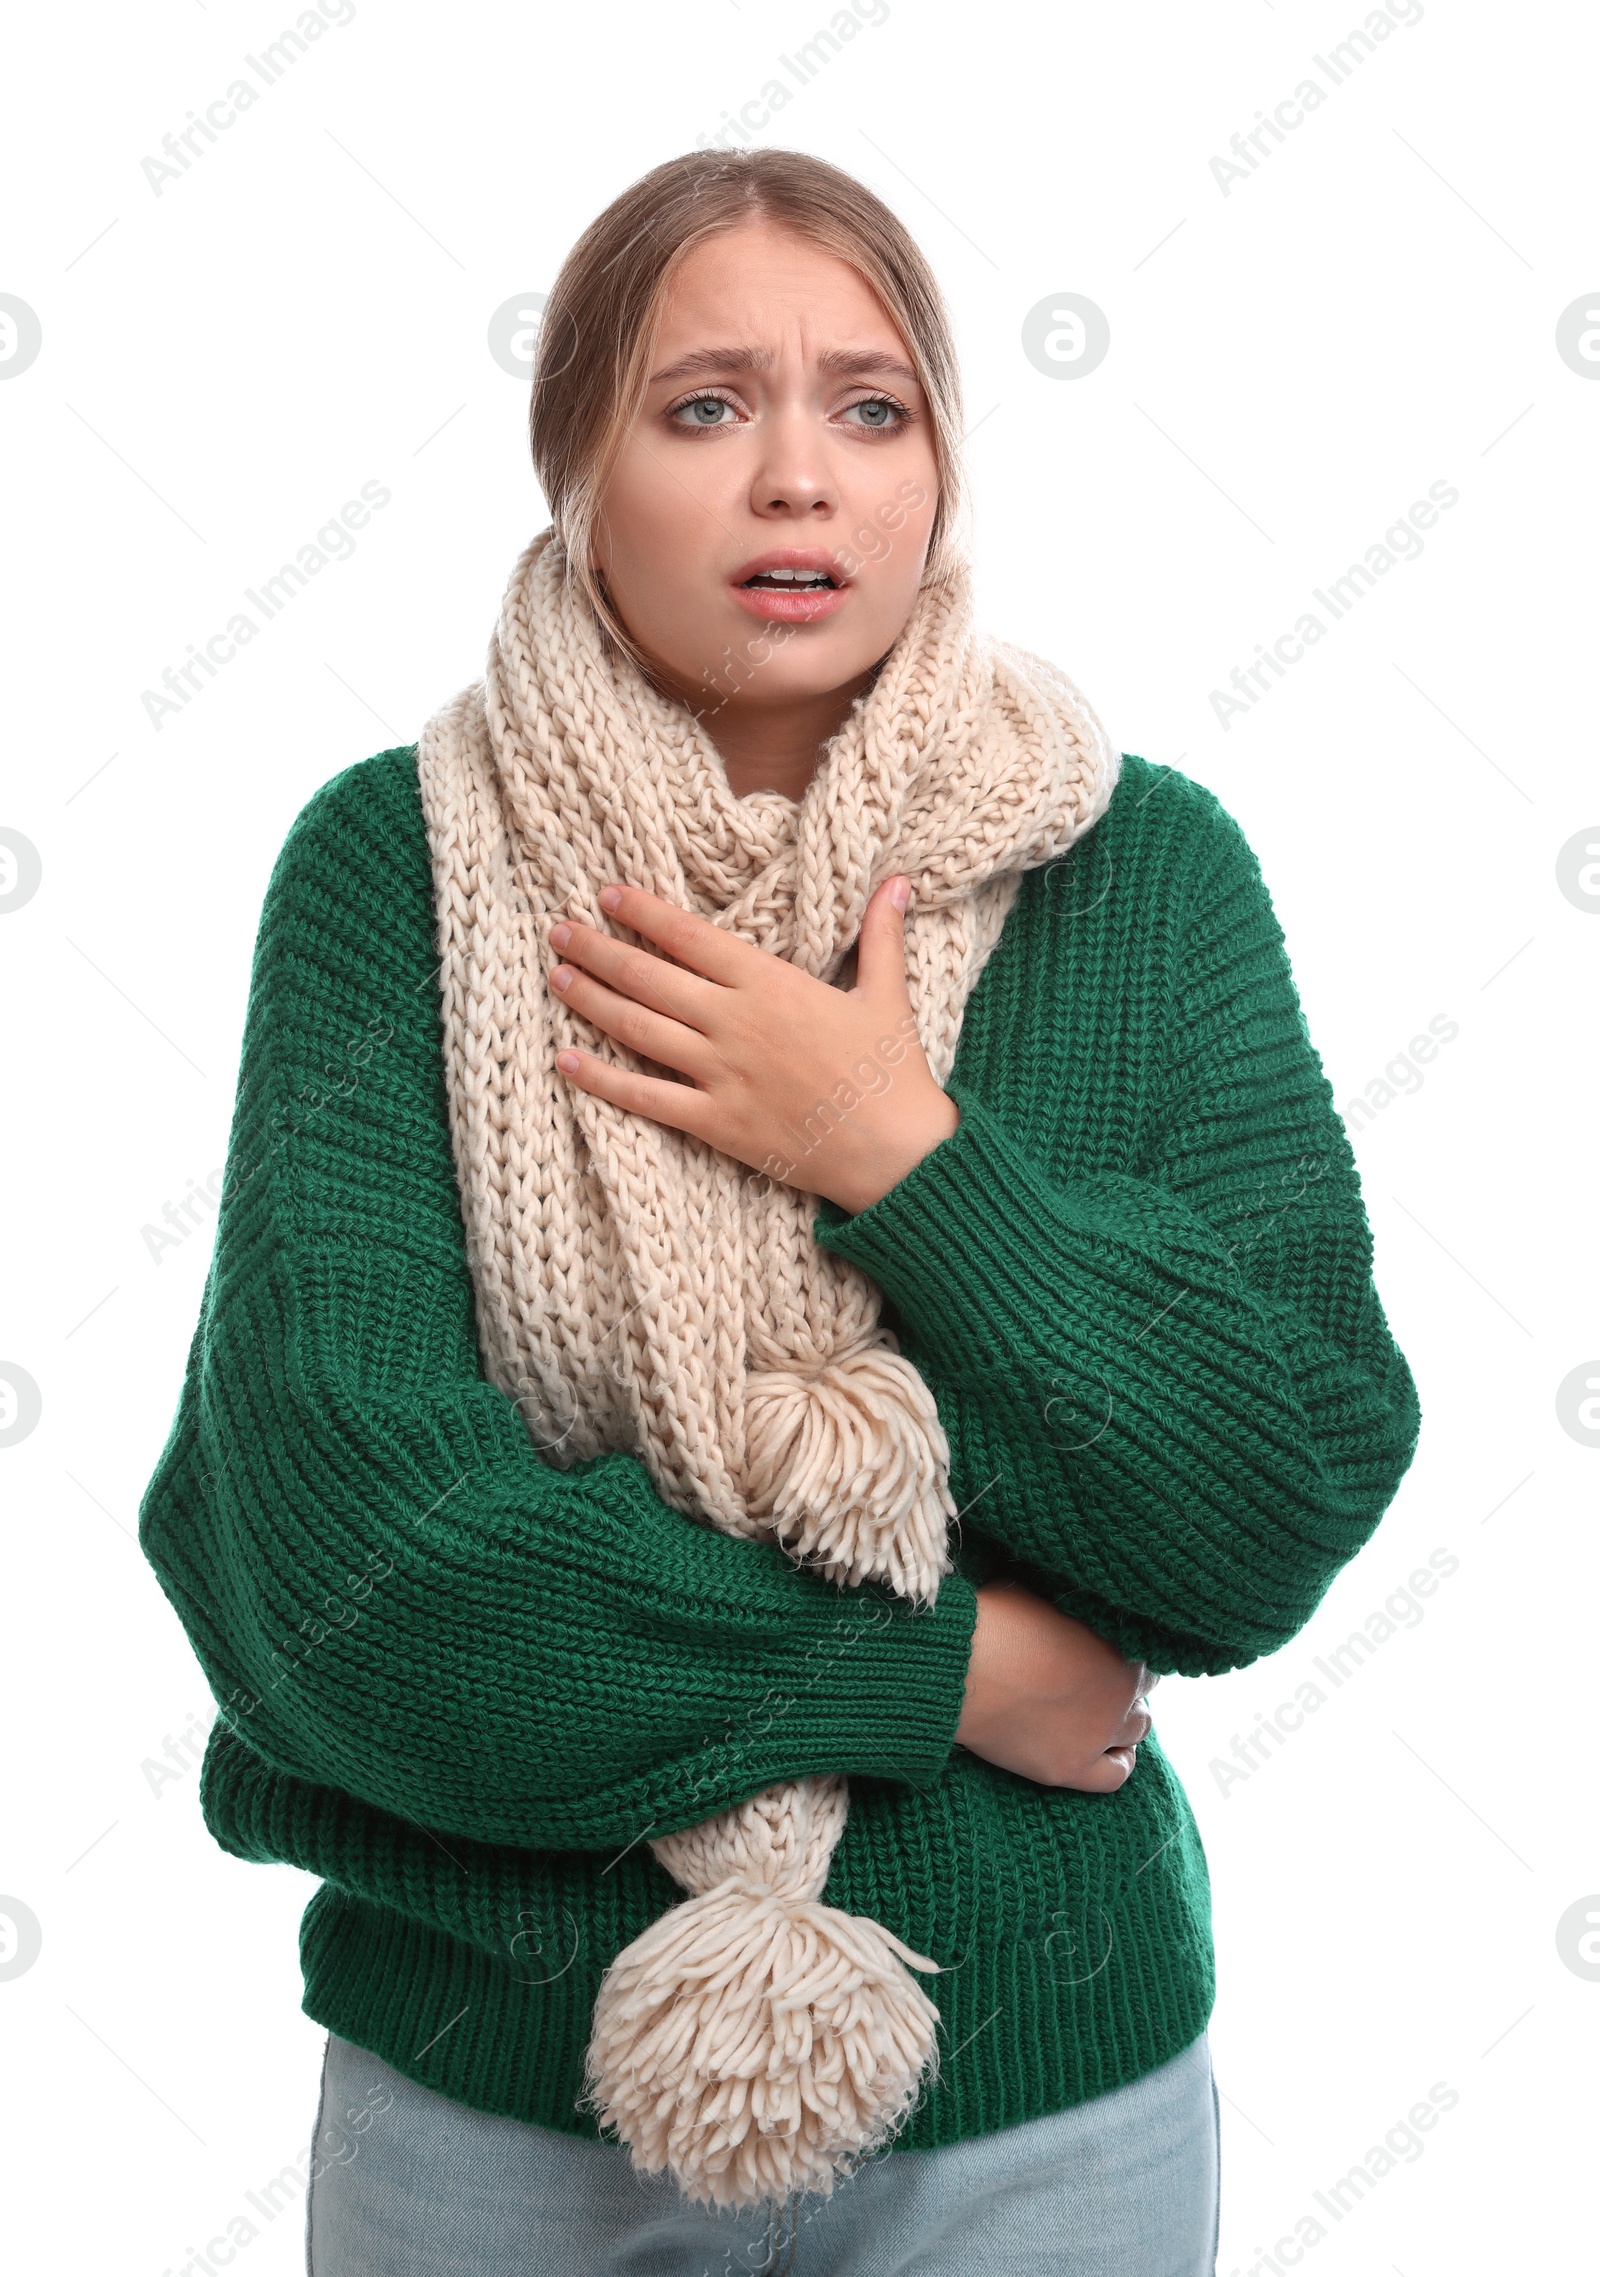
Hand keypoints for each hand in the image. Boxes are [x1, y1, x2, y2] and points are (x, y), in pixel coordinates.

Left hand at [546, 878, 959, 1214]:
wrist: (895, 1151)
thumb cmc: (892, 1072)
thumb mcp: (888, 995)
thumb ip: (880, 935)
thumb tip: (900, 881)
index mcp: (770, 984)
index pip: (689, 937)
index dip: (643, 912)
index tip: (607, 894)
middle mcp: (735, 1022)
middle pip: (648, 976)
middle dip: (597, 949)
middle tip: (558, 930)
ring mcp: (720, 1073)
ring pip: (637, 1027)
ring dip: (590, 999)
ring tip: (556, 976)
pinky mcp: (715, 1121)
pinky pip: (645, 1097)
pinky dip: (600, 1079)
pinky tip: (565, 1060)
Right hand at [954, 1580, 1154, 1793]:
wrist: (958, 1667)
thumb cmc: (994, 1620)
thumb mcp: (1047, 1597)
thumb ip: (1077, 1610)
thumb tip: (1077, 1608)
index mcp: (1120, 1647)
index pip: (1144, 1655)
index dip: (1121, 1653)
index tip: (1102, 1653)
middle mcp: (1119, 1696)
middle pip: (1141, 1695)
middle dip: (1123, 1688)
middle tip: (1096, 1682)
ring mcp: (1096, 1735)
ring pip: (1137, 1731)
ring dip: (1123, 1720)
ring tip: (1098, 1712)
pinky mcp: (1068, 1768)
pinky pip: (1115, 1775)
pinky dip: (1118, 1761)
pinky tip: (1107, 1750)